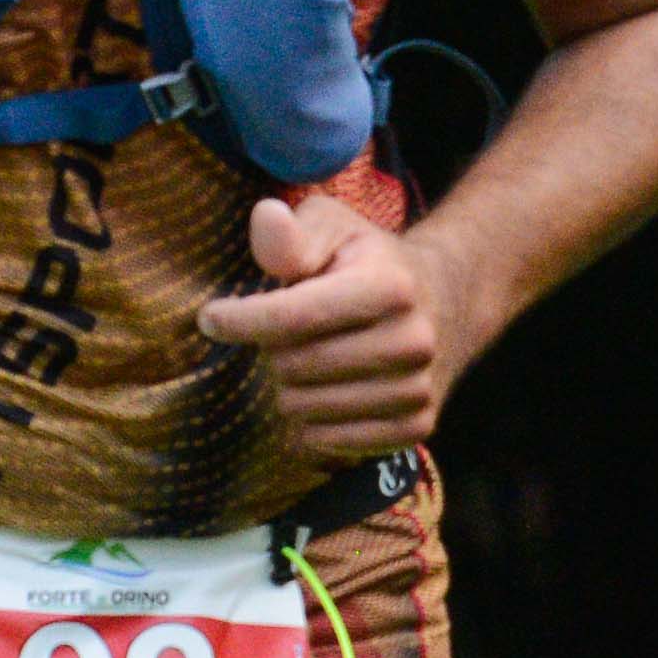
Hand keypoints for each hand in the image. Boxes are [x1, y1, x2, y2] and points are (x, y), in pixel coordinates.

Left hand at [194, 192, 446, 461]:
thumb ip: (293, 233)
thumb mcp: (333, 228)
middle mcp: (411, 342)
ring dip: (291, 386)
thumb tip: (265, 217)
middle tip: (288, 332)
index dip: (239, 320)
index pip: (292, 318)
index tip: (211, 317)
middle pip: (293, 366)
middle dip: (274, 349)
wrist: (447, 302)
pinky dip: (312, 419)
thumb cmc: (370, 261)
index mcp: (389, 287)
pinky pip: (327, 440)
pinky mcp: (415, 427)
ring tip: (312, 357)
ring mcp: (416, 389)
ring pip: (304, 408)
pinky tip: (327, 389)